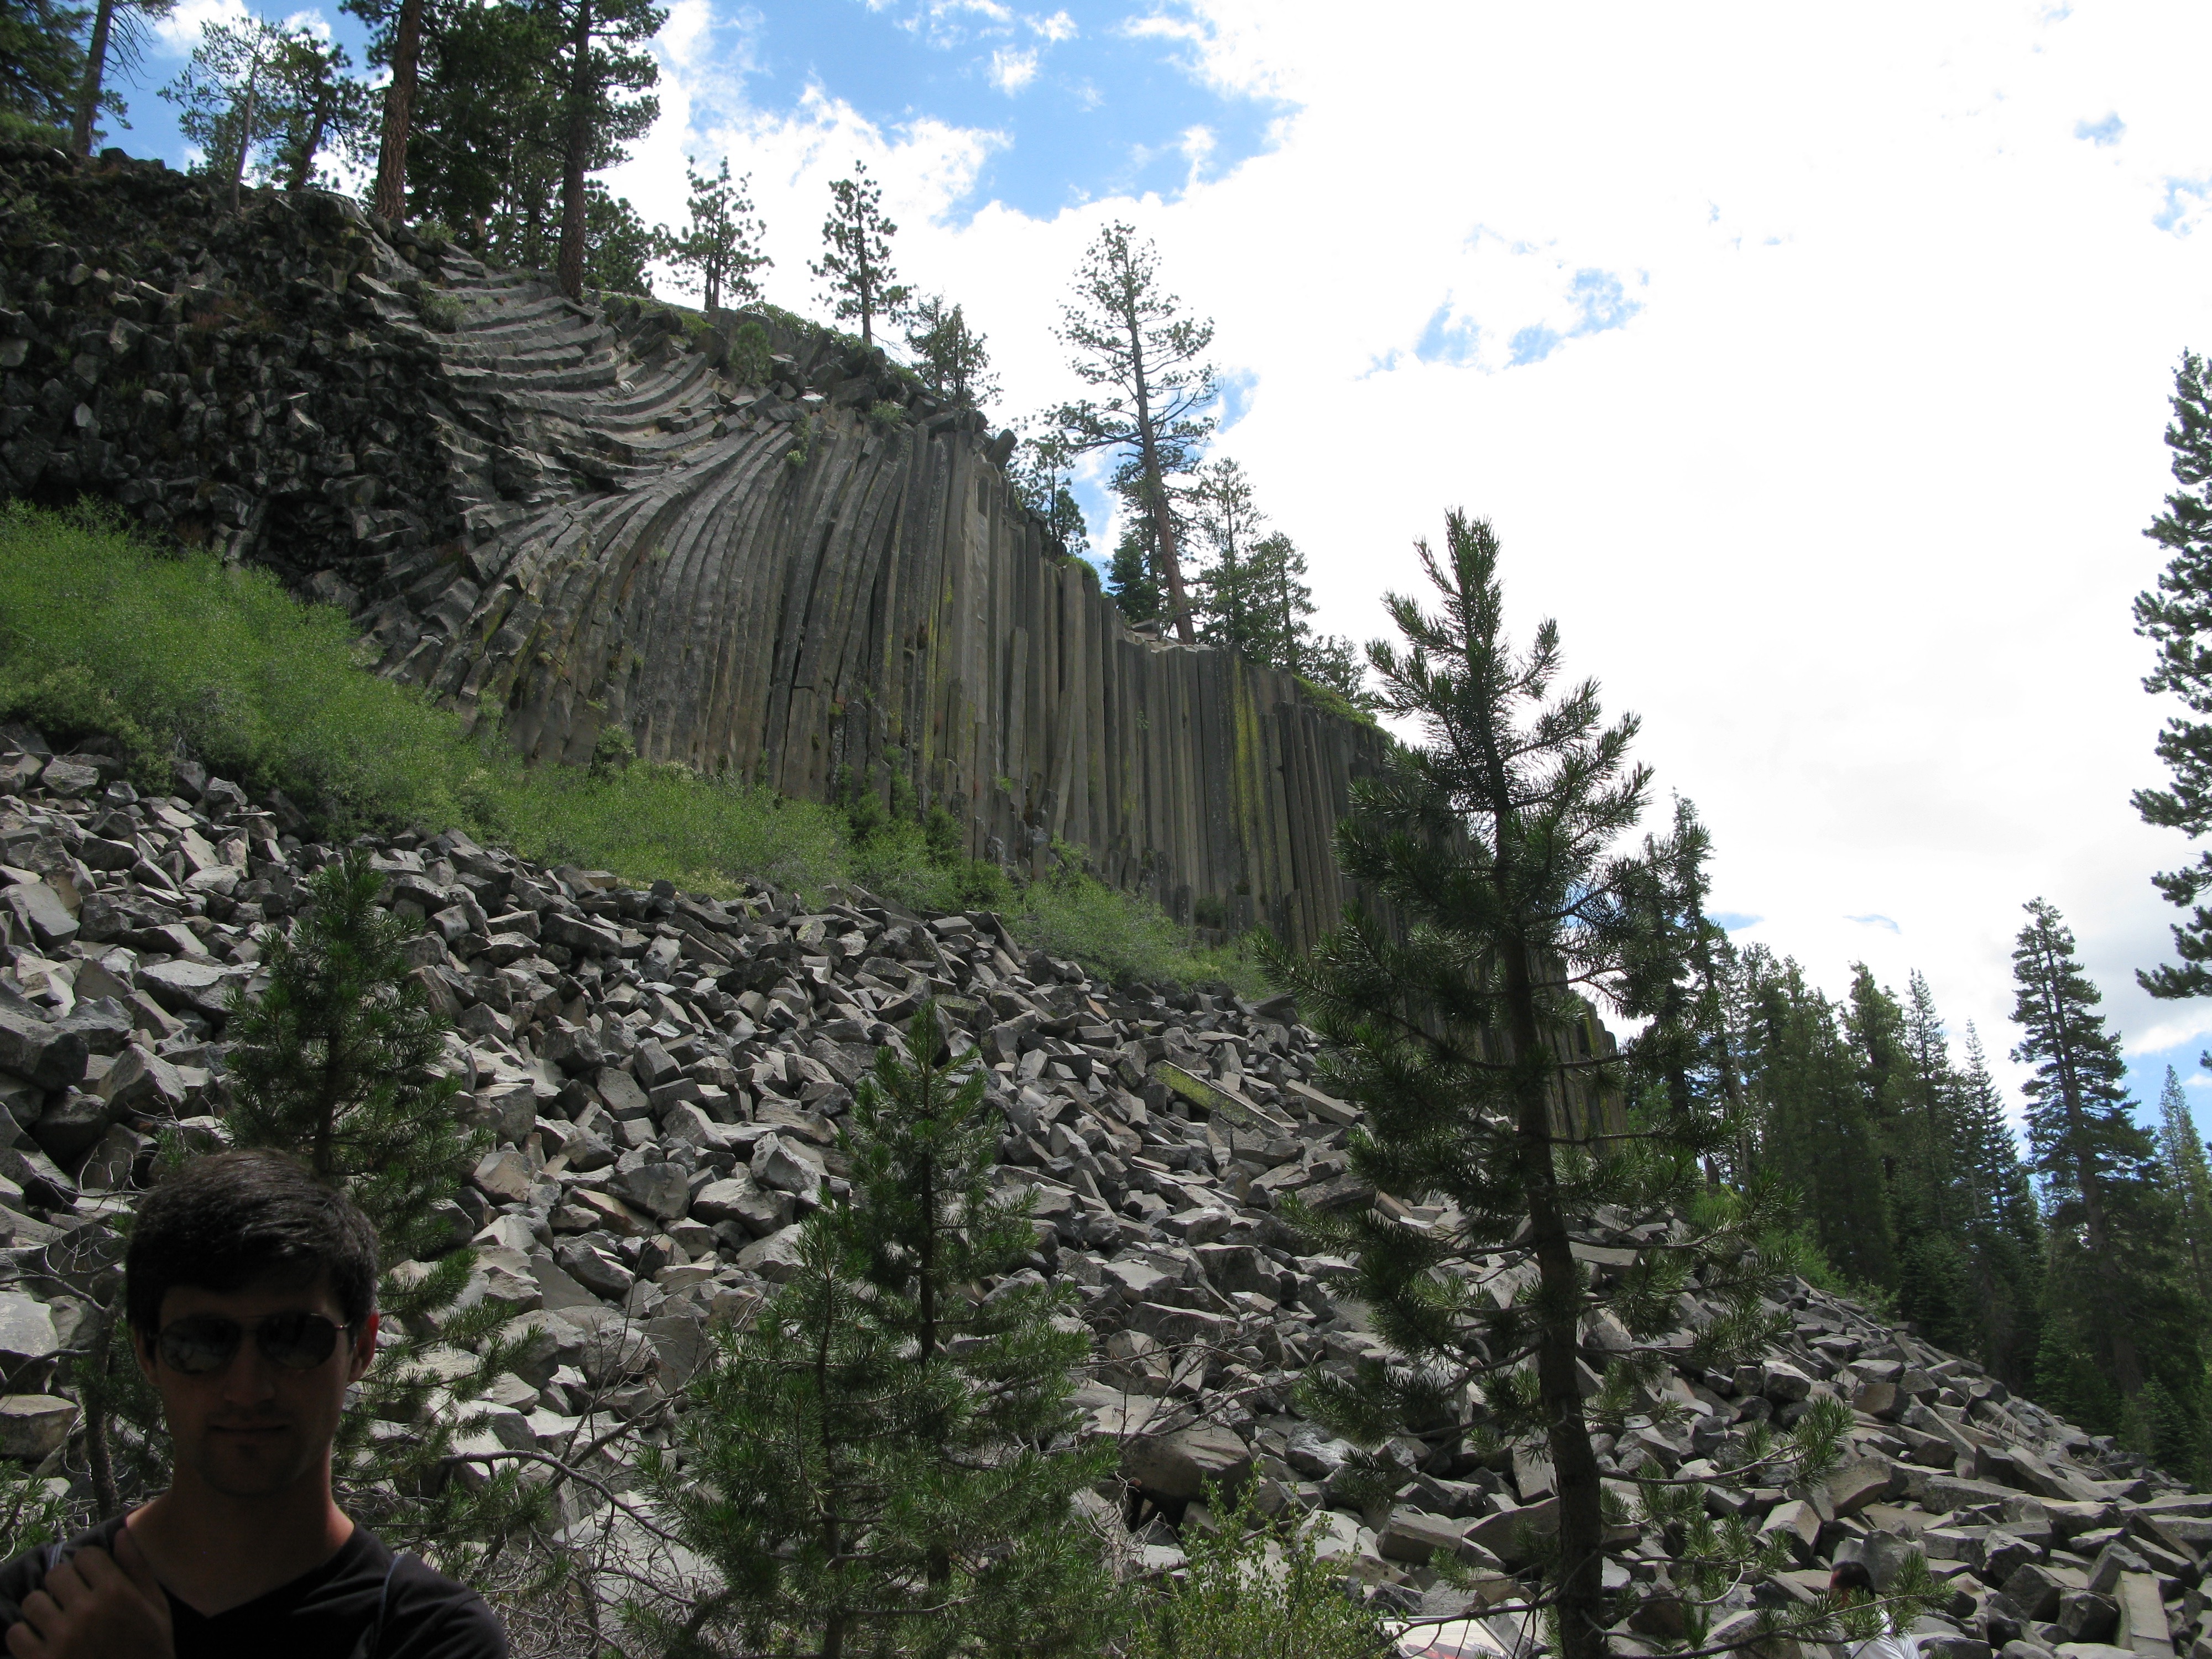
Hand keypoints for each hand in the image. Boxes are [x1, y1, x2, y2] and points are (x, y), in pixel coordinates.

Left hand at [5, 1530, 172, 1658]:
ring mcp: (61, 1638)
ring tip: (56, 1622)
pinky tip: (43, 1642)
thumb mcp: (156, 1609)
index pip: (86, 1556)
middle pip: (56, 1574)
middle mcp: (86, 1611)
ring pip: (33, 1602)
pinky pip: (16, 1633)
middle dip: (64, 1585)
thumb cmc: (148, 1651)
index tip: (92, 1579)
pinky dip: (25, 1636)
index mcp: (117, 1593)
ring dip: (43, 1609)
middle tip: (73, 1601)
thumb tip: (121, 1533)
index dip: (88, 1566)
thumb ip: (137, 1570)